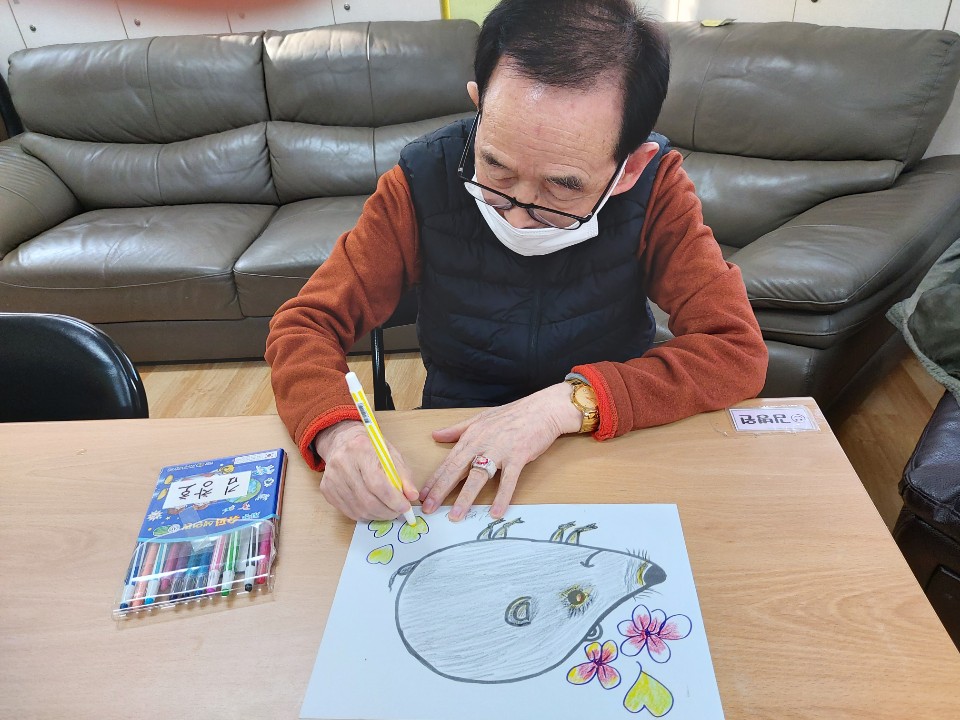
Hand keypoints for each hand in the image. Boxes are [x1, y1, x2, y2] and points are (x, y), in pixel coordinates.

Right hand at [314, 420, 418, 520]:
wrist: (342, 440)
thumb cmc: (370, 447)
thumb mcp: (391, 453)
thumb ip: (403, 474)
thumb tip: (411, 496)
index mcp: (360, 449)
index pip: (377, 483)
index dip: (393, 499)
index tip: (405, 507)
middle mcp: (342, 463)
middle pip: (367, 499)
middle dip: (387, 511)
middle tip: (398, 512)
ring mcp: (332, 478)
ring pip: (358, 509)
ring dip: (378, 515)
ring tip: (388, 510)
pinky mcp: (326, 490)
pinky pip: (349, 511)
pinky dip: (365, 514)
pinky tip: (373, 508)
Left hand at [420, 382, 582, 520]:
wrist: (541, 409)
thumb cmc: (512, 415)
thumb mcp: (480, 419)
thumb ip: (457, 430)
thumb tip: (436, 435)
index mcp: (471, 437)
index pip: (448, 461)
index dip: (434, 479)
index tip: (422, 495)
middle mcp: (482, 444)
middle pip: (457, 470)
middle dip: (441, 490)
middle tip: (429, 508)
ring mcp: (500, 451)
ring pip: (479, 477)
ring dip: (466, 497)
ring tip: (456, 515)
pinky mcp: (518, 457)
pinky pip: (508, 480)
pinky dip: (502, 497)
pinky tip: (496, 512)